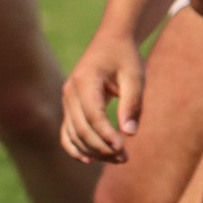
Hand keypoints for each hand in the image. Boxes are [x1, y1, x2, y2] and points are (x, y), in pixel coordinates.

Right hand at [61, 36, 146, 163]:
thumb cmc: (125, 58)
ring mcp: (67, 101)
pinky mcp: (69, 108)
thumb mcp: (135, 76)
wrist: (110, 42)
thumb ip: (133, 104)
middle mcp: (70, 92)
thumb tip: (130, 134)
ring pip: (74, 134)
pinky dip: (75, 148)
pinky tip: (89, 160)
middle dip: (102, 147)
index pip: (93, 115)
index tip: (123, 148)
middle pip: (82, 128)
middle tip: (124, 158)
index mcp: (85, 81)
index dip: (106, 134)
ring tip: (118, 159)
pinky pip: (67, 133)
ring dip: (93, 151)